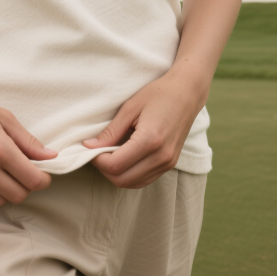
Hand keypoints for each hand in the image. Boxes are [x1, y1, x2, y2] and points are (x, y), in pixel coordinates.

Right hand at [0, 83, 58, 207]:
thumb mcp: (4, 118)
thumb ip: (29, 141)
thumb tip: (51, 156)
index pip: (32, 180)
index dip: (43, 180)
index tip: (44, 174)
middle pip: (18, 195)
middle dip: (27, 186)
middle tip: (25, 171)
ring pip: (0, 201)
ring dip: (9, 191)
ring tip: (6, 172)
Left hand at [82, 70, 204, 188]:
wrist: (187, 92)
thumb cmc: (158, 94)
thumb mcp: (130, 108)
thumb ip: (111, 131)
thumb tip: (90, 146)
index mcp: (150, 140)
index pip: (115, 165)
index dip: (97, 159)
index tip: (89, 147)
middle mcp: (161, 156)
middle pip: (123, 180)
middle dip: (104, 169)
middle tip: (97, 152)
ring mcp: (168, 163)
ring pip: (133, 183)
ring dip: (117, 174)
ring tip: (109, 154)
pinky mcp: (171, 164)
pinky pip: (144, 179)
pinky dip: (130, 174)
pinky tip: (123, 158)